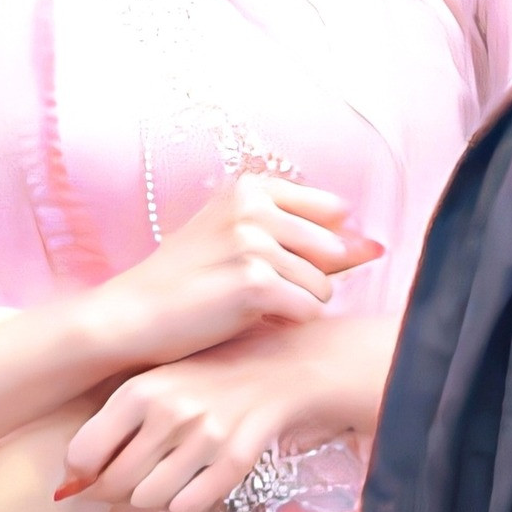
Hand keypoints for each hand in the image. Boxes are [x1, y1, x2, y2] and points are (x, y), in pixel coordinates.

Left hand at [59, 315, 399, 511]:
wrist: (283, 364)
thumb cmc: (210, 375)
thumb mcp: (158, 383)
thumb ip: (115, 424)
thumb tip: (74, 477)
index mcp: (138, 390)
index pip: (83, 454)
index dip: (82, 476)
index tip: (89, 478)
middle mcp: (167, 411)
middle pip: (116, 484)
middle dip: (117, 492)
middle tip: (130, 484)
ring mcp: (204, 434)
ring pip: (150, 499)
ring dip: (152, 497)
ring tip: (165, 477)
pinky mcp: (236, 456)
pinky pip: (190, 505)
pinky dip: (185, 503)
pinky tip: (192, 482)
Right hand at [79, 174, 380, 376]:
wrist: (133, 316)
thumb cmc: (190, 283)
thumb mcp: (245, 244)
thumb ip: (312, 241)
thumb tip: (378, 246)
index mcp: (251, 187)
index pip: (332, 212)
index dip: (318, 249)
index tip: (280, 265)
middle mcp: (254, 204)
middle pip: (333, 251)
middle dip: (309, 281)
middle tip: (257, 291)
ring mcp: (254, 240)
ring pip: (323, 286)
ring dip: (296, 306)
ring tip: (247, 307)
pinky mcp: (254, 280)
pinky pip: (308, 310)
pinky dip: (286, 324)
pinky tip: (250, 320)